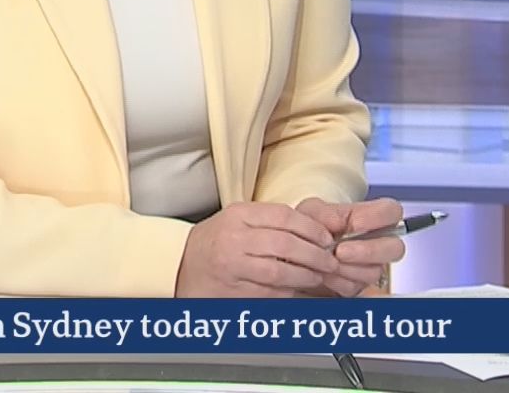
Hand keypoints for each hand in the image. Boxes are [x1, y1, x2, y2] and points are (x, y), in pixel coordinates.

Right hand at [174, 202, 341, 296]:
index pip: (284, 216)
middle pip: (286, 245)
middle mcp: (234, 238)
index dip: (311, 228)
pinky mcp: (232, 290)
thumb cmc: (214, 241)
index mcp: (238, 215)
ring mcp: (232, 265)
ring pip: (279, 272)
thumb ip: (271, 221)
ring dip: (305, 276)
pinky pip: (268, 292)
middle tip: (329, 261)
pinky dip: (287, 292)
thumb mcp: (238, 219)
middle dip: (315, 255)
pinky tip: (296, 288)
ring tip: (317, 276)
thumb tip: (315, 230)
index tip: (326, 238)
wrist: (178, 265)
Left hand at [295, 197, 406, 297]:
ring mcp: (370, 266)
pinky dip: (337, 282)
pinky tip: (324, 274)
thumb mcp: (311, 211)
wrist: (295, 253)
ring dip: (347, 269)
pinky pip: (356, 288)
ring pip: (374, 272)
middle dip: (367, 251)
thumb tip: (338, 221)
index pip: (393, 211)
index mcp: (369, 218)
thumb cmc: (309, 227)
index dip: (380, 217)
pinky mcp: (358, 286)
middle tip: (340, 251)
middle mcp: (376, 243)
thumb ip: (326, 213)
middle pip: (395, 248)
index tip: (356, 223)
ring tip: (326, 262)